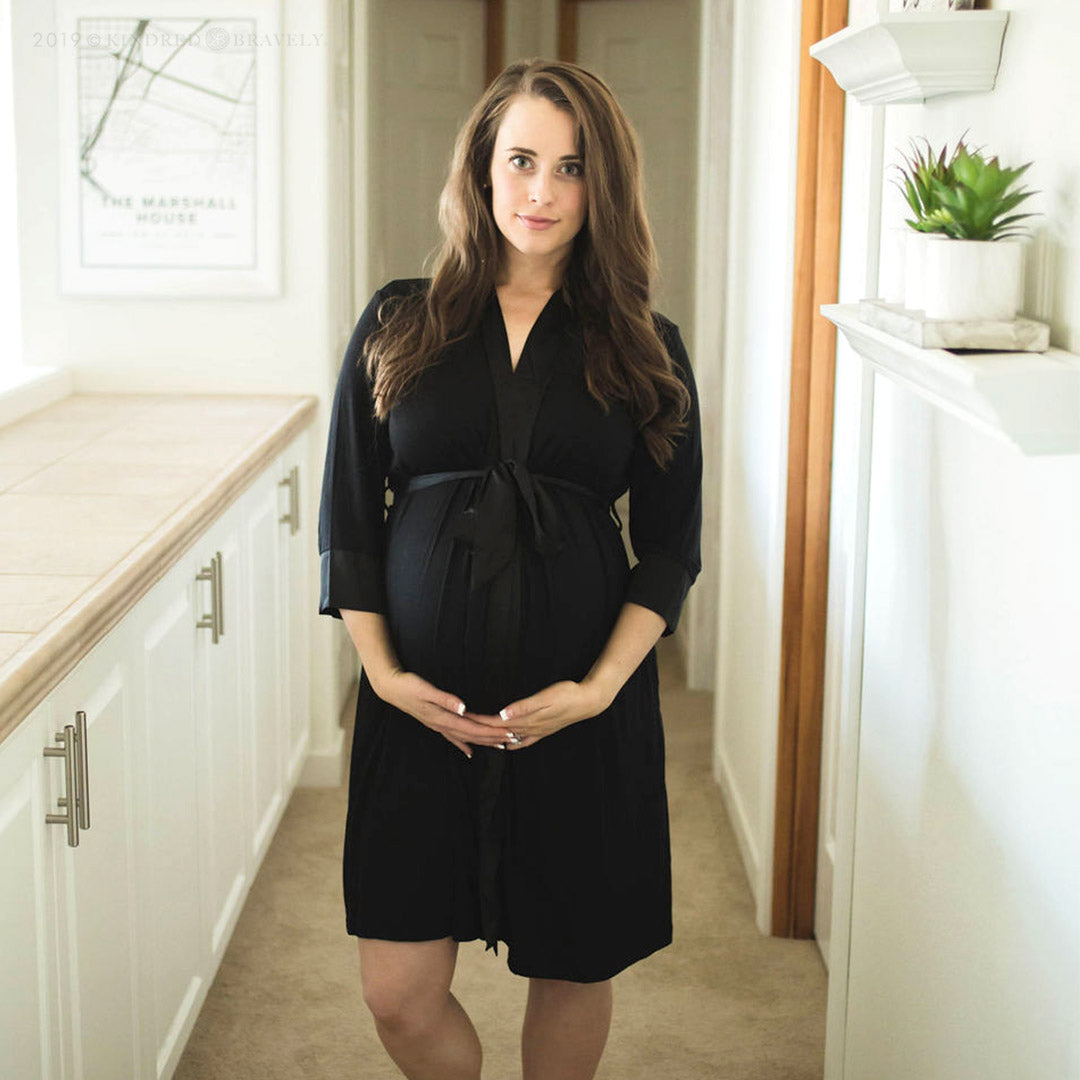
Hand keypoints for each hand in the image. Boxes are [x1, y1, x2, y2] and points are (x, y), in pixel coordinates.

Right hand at [370, 668, 512, 758]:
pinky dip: (463, 745)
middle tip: (513, 739)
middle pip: (473, 735)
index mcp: (443, 718)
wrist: (391, 689)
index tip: (508, 733)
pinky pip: (453, 737)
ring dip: (483, 742)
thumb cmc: (408, 686)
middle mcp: (442, 725)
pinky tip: (470, 752)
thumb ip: (445, 699)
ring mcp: (438, 726)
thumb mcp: (426, 690)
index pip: (473, 727)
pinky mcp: (435, 723)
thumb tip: (463, 708)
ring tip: (500, 745)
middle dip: (493, 738)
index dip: (491, 731)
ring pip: (465, 738)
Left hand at [463, 679, 613, 749]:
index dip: (479, 722)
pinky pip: (524, 740)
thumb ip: (523, 707)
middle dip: (480, 731)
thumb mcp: (546, 697)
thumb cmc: (568, 694)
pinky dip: (512, 742)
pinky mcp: (544, 729)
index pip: (496, 723)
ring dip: (493, 738)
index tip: (463, 719)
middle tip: (464, 729)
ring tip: (478, 739)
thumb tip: (503, 715)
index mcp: (527, 720)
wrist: (589, 701)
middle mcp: (530, 728)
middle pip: (499, 732)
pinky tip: (508, 744)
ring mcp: (538, 731)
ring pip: (509, 737)